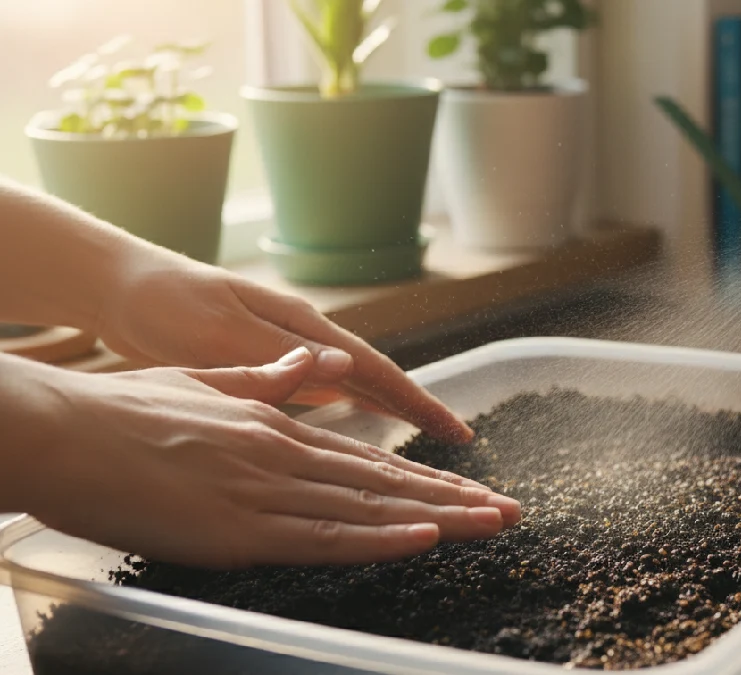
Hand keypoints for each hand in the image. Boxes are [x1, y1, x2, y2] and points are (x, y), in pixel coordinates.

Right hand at [13, 348, 519, 568]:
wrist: (60, 429)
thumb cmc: (121, 414)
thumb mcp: (204, 387)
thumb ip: (264, 381)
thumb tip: (310, 367)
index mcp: (277, 427)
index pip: (367, 458)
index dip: (423, 476)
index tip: (469, 486)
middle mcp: (285, 455)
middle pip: (386, 483)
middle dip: (454, 499)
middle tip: (511, 510)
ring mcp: (267, 491)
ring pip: (370, 508)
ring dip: (439, 518)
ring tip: (493, 523)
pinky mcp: (240, 529)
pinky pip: (324, 537)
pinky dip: (379, 537)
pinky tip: (425, 537)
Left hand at [94, 249, 472, 443]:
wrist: (117, 286)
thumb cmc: (165, 305)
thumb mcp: (218, 332)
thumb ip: (280, 356)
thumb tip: (347, 370)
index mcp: (300, 328)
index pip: (375, 371)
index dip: (418, 404)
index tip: (455, 434)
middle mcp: (303, 339)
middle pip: (375, 380)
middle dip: (417, 411)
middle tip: (458, 444)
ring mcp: (286, 353)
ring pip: (352, 389)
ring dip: (389, 414)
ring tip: (425, 443)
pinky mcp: (262, 365)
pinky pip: (321, 396)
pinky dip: (350, 414)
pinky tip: (358, 427)